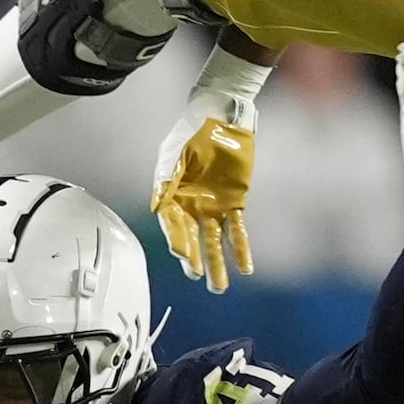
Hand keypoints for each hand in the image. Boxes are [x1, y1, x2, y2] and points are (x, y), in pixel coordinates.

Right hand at [151, 41, 269, 291]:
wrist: (222, 116)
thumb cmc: (192, 132)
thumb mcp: (175, 154)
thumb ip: (166, 180)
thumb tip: (157, 207)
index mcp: (171, 196)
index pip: (173, 225)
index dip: (178, 240)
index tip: (183, 256)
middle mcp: (190, 206)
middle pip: (192, 239)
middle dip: (195, 259)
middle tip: (198, 277)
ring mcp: (213, 207)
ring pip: (213, 242)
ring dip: (216, 263)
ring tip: (219, 287)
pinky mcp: (235, 204)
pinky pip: (238, 231)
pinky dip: (241, 249)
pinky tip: (245, 268)